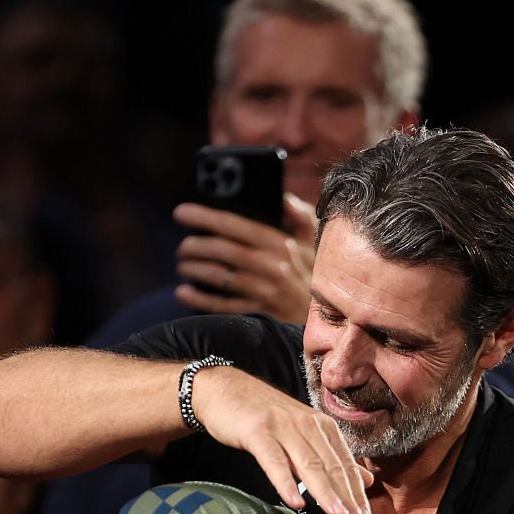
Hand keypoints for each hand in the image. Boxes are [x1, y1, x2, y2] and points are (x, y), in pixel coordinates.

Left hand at [170, 194, 316, 323]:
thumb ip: (299, 215)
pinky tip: (184, 292)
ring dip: (194, 269)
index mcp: (282, 244)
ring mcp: (267, 293)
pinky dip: (199, 299)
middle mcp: (274, 267)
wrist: (332, 317)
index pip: (237, 226)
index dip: (206, 216)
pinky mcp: (261, 316)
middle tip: (182, 246)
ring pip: (220, 277)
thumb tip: (281, 195)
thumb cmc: (316, 273)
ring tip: (183, 265)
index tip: (181, 212)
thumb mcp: (314, 241)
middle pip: (223, 251)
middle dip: (195, 245)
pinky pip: (223, 306)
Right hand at [185, 364, 372, 513]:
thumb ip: (332, 458)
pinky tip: (296, 502)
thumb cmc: (264, 417)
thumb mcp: (303, 434)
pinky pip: (274, 460)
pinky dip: (286, 482)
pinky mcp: (257, 431)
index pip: (346, 465)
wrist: (223, 389)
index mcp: (322, 427)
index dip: (357, 495)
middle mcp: (308, 425)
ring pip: (309, 464)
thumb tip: (367, 480)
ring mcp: (283, 426)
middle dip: (348, 498)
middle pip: (332, 467)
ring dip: (326, 492)